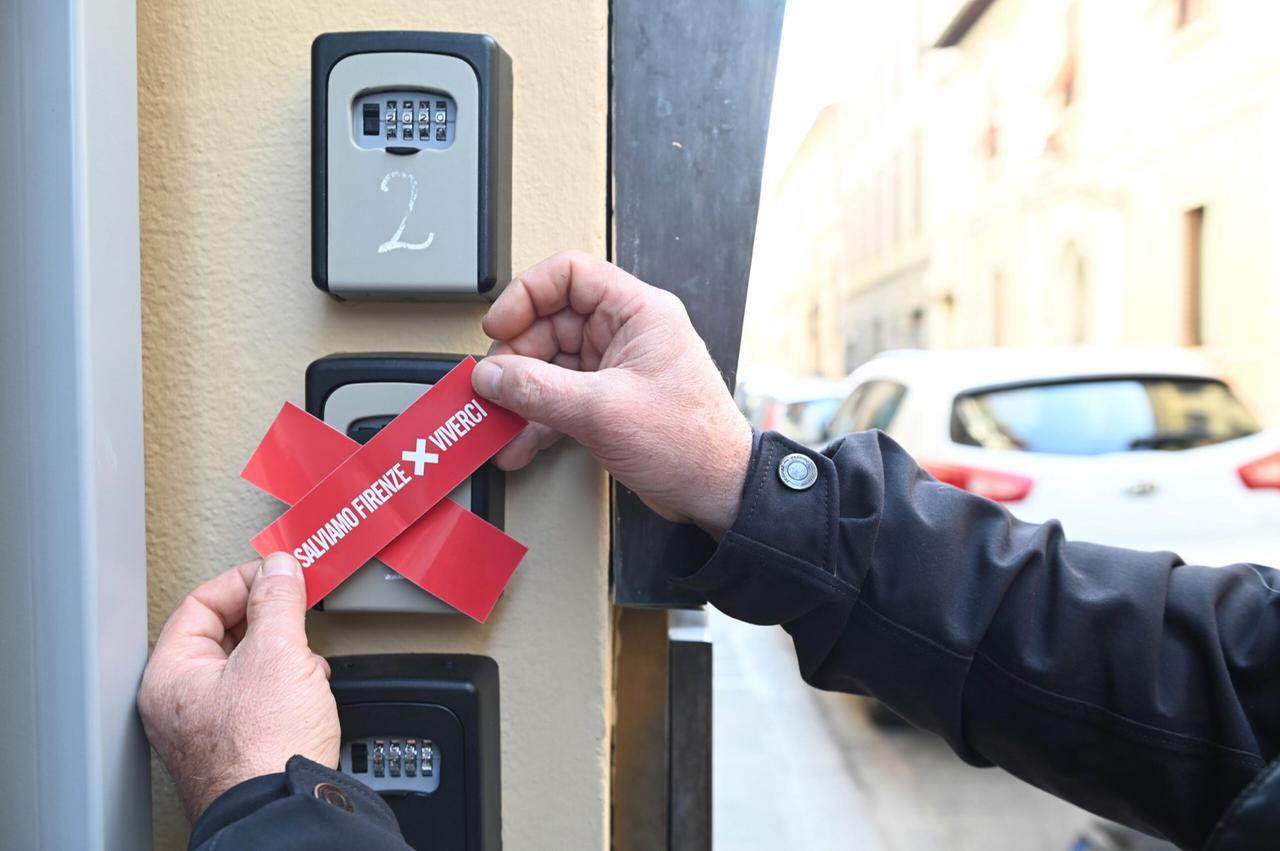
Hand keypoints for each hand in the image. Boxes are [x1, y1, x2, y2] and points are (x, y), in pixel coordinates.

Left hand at [138, 553, 338, 820]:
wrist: (283, 811)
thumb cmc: (264, 749)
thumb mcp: (279, 653)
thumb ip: (277, 601)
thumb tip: (278, 569)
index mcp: (171, 675)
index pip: (201, 602)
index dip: (244, 581)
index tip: (279, 575)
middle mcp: (180, 703)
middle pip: (223, 633)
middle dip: (268, 620)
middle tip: (296, 610)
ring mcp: (207, 727)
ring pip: (245, 666)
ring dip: (282, 654)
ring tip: (305, 660)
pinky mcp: (236, 745)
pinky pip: (258, 697)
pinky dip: (286, 685)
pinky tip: (308, 691)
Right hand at [472, 251, 751, 537]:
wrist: (717, 493)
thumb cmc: (691, 444)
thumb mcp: (603, 411)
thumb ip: (538, 390)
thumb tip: (491, 375)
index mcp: (638, 313)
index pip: (570, 275)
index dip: (527, 295)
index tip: (498, 328)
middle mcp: (626, 334)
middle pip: (550, 324)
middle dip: (516, 358)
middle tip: (493, 388)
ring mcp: (616, 369)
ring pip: (549, 365)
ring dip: (520, 396)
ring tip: (498, 421)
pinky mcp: (608, 403)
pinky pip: (558, 399)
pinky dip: (535, 421)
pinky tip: (517, 444)